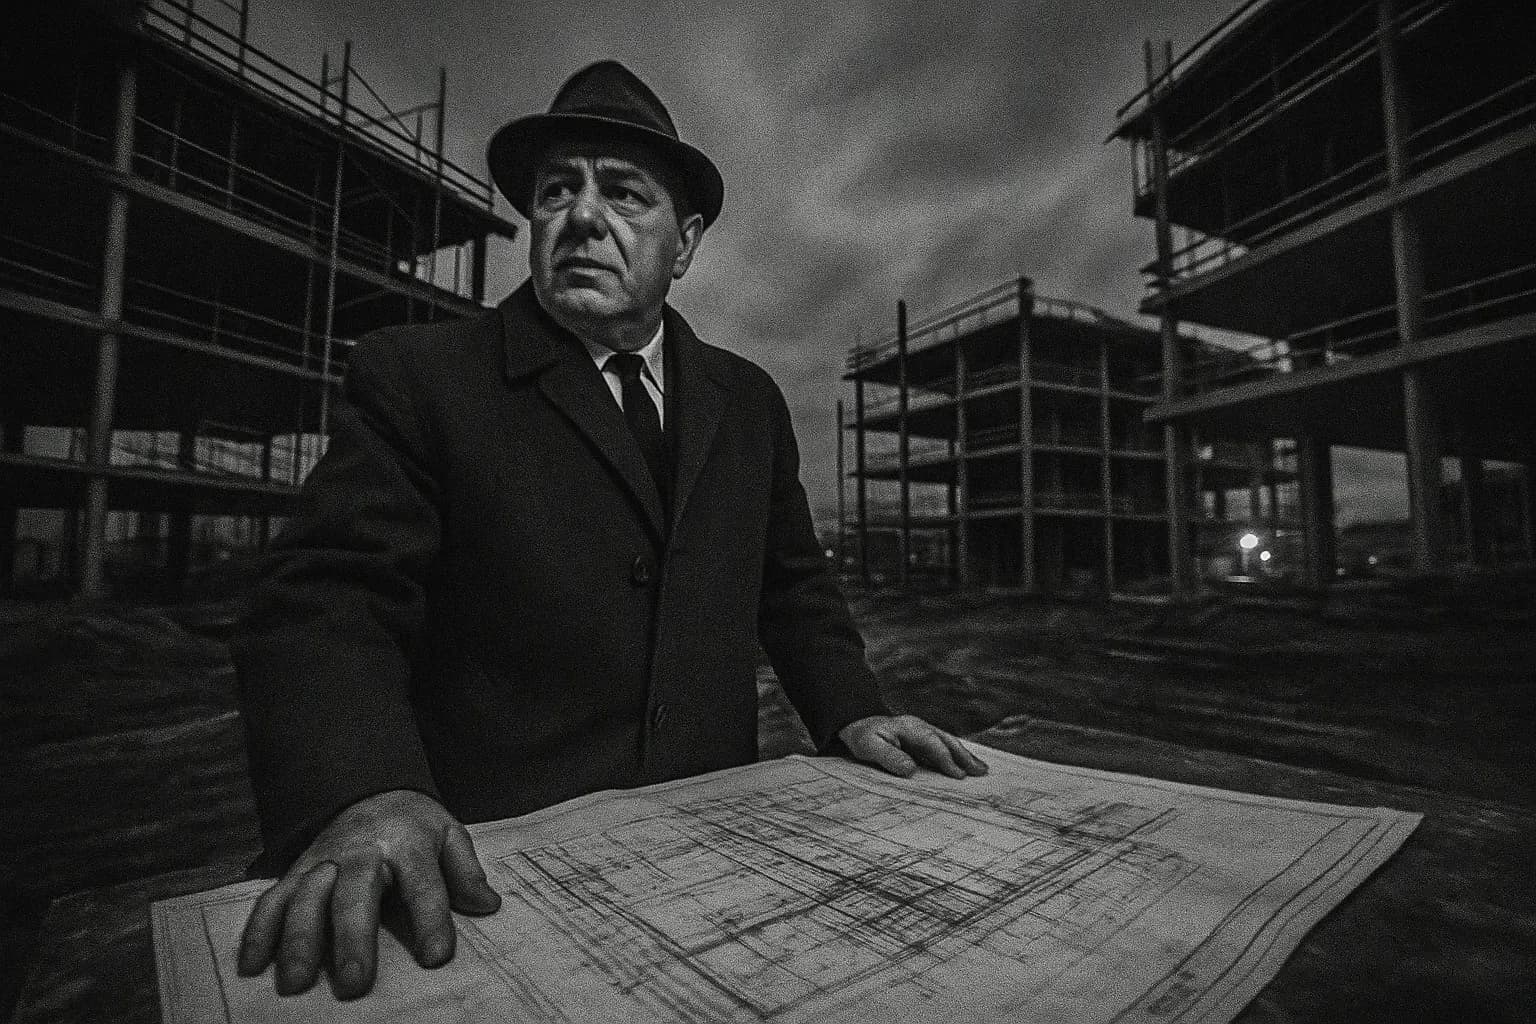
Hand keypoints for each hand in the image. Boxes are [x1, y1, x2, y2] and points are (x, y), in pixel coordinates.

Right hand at [236, 789, 500, 998]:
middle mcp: (362, 852)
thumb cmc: (415, 827)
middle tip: (355, 983)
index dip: (431, 920)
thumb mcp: (449, 834)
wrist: (369, 790)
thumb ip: (466, 870)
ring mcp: (325, 861)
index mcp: (408, 843)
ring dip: (298, 939)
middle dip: (353, 939)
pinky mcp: (298, 872)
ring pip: (306, 898)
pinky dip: (259, 930)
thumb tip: (488, 905)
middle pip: (356, 895)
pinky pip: (272, 898)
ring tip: (296, 982)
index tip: (436, 956)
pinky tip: (252, 965)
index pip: (424, 884)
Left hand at [837, 714, 988, 779]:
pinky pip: (942, 746)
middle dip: (964, 756)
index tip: (958, 775)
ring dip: (965, 755)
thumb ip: (888, 757)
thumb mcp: (868, 746)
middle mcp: (919, 727)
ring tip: (981, 770)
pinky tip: (965, 766)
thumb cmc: (862, 737)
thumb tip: (911, 770)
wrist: (856, 723)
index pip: (932, 744)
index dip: (946, 759)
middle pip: (946, 740)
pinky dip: (956, 755)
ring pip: (948, 742)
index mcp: (909, 728)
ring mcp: (922, 731)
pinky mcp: (921, 739)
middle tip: (981, 772)